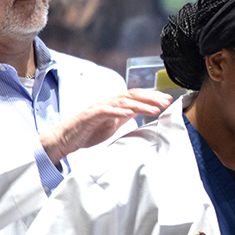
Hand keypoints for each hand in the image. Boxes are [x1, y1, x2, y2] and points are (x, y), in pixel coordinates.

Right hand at [40, 89, 171, 162]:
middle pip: (133, 95)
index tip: (168, 101)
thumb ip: (125, 116)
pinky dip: (121, 110)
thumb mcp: (113, 124)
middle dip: (151, 98)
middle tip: (166, 102)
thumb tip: (140, 112)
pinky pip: (108, 110)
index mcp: (115, 104)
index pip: (137, 97)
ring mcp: (100, 106)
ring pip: (124, 101)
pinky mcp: (92, 114)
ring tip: (155, 108)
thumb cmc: (88, 131)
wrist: (66, 138)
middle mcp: (109, 101)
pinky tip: (132, 112)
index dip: (152, 97)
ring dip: (141, 104)